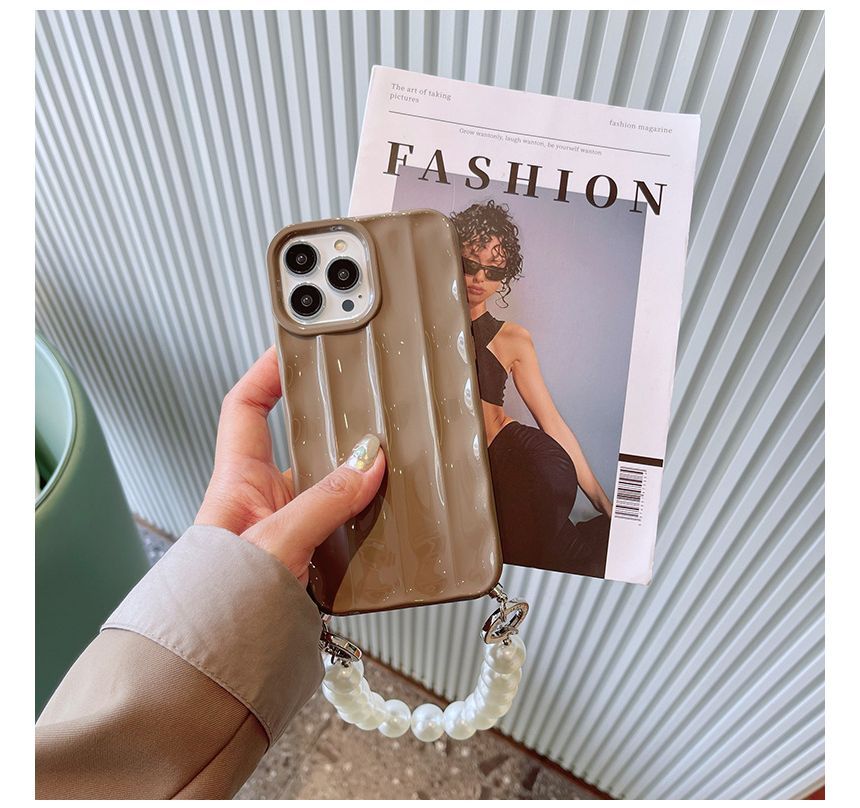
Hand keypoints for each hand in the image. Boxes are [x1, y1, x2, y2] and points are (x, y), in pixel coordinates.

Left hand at [195, 346, 385, 583]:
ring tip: (394, 462)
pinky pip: (348, 521)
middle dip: (336, 426)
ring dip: (360, 479)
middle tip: (371, 404)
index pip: (245, 406)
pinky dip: (371, 516)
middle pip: (304, 443)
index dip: (267, 372)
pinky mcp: (315, 556)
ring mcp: (292, 527)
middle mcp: (265, 498)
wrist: (218, 669)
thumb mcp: (274, 540)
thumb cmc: (218, 606)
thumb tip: (368, 463)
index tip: (295, 346)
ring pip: (333, 485)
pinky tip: (393, 514)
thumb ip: (324, 501)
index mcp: (237, 480)